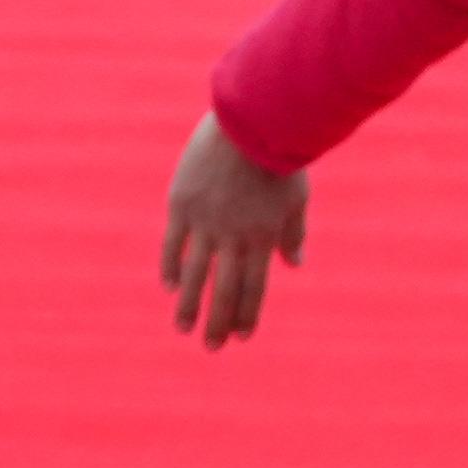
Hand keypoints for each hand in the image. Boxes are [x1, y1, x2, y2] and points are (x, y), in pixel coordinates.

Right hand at [157, 119, 307, 347]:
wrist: (251, 119)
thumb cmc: (281, 156)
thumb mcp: (297, 198)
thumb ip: (294, 234)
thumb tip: (296, 265)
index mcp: (263, 238)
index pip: (254, 287)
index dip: (247, 314)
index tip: (242, 336)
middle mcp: (233, 237)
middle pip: (224, 290)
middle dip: (218, 323)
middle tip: (212, 348)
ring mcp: (205, 222)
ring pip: (195, 275)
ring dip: (190, 305)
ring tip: (184, 329)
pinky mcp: (182, 204)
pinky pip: (173, 244)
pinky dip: (172, 267)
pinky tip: (171, 287)